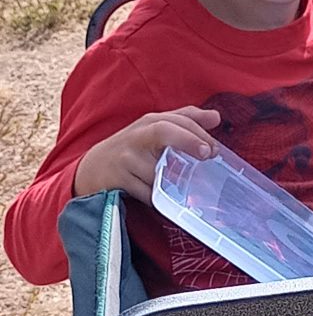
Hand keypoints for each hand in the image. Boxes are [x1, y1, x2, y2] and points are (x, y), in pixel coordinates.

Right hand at [73, 108, 221, 203]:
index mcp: (150, 122)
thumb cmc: (132, 148)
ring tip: (175, 187)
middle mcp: (138, 135)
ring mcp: (126, 157)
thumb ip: (185, 121)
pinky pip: (147, 193)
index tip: (213, 149)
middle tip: (206, 155)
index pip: (178, 120)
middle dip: (188, 140)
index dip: (198, 132)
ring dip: (172, 182)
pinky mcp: (118, 178)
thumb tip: (216, 117)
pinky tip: (158, 197)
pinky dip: (157, 198)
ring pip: (159, 171)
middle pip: (165, 131)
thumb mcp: (155, 130)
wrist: (92, 169)